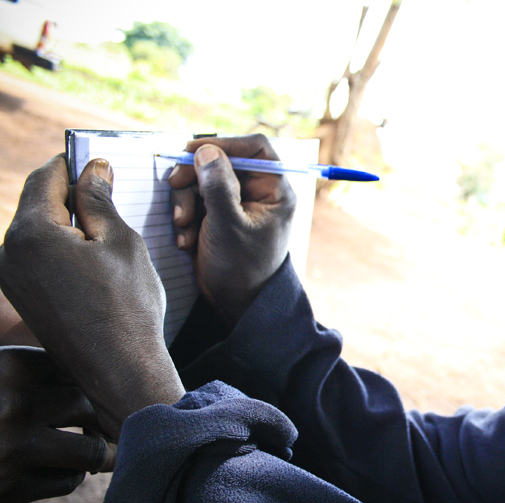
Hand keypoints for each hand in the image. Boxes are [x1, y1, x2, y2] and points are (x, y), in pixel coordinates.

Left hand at [0, 155, 184, 438]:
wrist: (119, 370)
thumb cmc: (127, 306)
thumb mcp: (121, 241)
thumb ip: (98, 200)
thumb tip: (92, 168)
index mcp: (30, 232)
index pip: (45, 178)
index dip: (72, 164)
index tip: (96, 161)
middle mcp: (8, 253)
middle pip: (37, 205)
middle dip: (70, 195)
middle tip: (107, 194)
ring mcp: (10, 278)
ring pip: (37, 232)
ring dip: (67, 224)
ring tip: (106, 232)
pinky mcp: (21, 297)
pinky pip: (37, 258)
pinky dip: (62, 249)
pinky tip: (94, 260)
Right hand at [0, 346, 114, 502]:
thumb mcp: (0, 375)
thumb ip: (39, 373)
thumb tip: (117, 380)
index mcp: (9, 366)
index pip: (78, 370)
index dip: (90, 382)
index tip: (94, 389)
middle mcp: (13, 405)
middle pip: (88, 407)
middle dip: (94, 418)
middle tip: (92, 423)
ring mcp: (12, 448)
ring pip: (89, 451)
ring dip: (93, 453)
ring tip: (88, 449)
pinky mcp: (9, 487)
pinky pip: (68, 482)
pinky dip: (70, 477)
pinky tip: (56, 469)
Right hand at [168, 134, 296, 327]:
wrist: (233, 302)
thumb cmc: (242, 268)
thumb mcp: (228, 226)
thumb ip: (218, 187)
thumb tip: (207, 150)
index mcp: (274, 190)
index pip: (256, 148)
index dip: (226, 142)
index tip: (194, 149)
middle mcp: (257, 191)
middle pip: (221, 159)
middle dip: (194, 175)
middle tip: (174, 185)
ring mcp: (235, 201)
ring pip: (202, 178)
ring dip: (185, 200)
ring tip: (183, 227)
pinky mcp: (216, 213)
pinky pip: (194, 198)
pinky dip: (185, 214)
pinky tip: (186, 239)